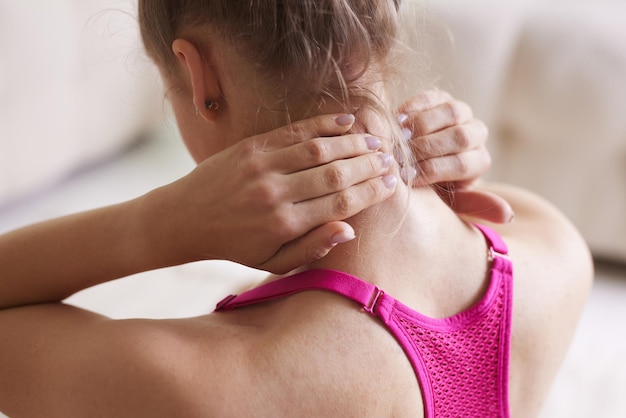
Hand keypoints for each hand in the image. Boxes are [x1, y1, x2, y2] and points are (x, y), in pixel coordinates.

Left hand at [162, 114, 396, 273]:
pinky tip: (346, 122)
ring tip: (376, 141)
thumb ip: (312, 248)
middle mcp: (277, 193)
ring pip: (320, 149)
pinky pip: (295, 131)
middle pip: (337, 173)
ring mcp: (263, 166)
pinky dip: (324, 124)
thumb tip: (349, 228)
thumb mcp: (272, 261)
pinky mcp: (252, 146)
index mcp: (285, 224)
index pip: (341, 202)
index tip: (391, 183)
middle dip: (369, 165)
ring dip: (353, 143)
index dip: (371, 191)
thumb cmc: (234, 244)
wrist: (185, 218)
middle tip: (391, 160)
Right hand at [398, 90, 513, 223]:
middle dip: (427, 147)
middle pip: (460, 136)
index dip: (433, 170)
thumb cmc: (430, 190)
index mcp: (479, 162)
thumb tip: (508, 217)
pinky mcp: (441, 97)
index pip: (462, 164)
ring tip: (399, 137)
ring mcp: (462, 113)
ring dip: (423, 125)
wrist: (412, 164)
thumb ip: (473, 207)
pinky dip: (414, 107)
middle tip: (400, 156)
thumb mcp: (449, 203)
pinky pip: (432, 97)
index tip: (407, 178)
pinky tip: (396, 120)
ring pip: (452, 112)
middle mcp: (476, 135)